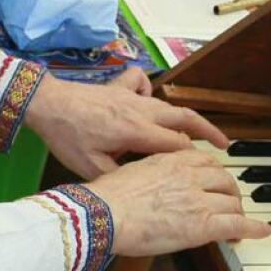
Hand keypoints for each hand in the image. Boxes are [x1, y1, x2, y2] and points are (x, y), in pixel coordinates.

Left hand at [25, 68, 228, 178]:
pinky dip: (150, 92)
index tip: (202, 171)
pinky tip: (147, 102)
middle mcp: (140, 110)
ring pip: (168, 104)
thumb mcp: (91, 167)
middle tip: (224, 144)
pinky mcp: (119, 87)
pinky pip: (143, 84)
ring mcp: (131, 96)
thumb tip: (139, 187)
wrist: (47, 103)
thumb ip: (119, 177)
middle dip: (207, 132)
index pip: (176, 144)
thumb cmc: (67, 136)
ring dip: (186, 117)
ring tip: (200, 129)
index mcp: (136, 131)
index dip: (191, 159)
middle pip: (184, 118)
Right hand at [85, 150, 270, 255]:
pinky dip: (253, 228)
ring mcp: (199, 199)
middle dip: (230, 193)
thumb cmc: (108, 199)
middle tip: (230, 204)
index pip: (207, 161)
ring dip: (237, 214)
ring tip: (238, 225)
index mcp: (173, 160)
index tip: (217, 182)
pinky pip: (237, 224)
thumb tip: (154, 186)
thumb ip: (152, 175)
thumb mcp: (133, 173)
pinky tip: (262, 231)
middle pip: (224, 180)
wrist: (104, 214)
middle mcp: (190, 175)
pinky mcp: (203, 225)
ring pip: (232, 203)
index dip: (216, 174)